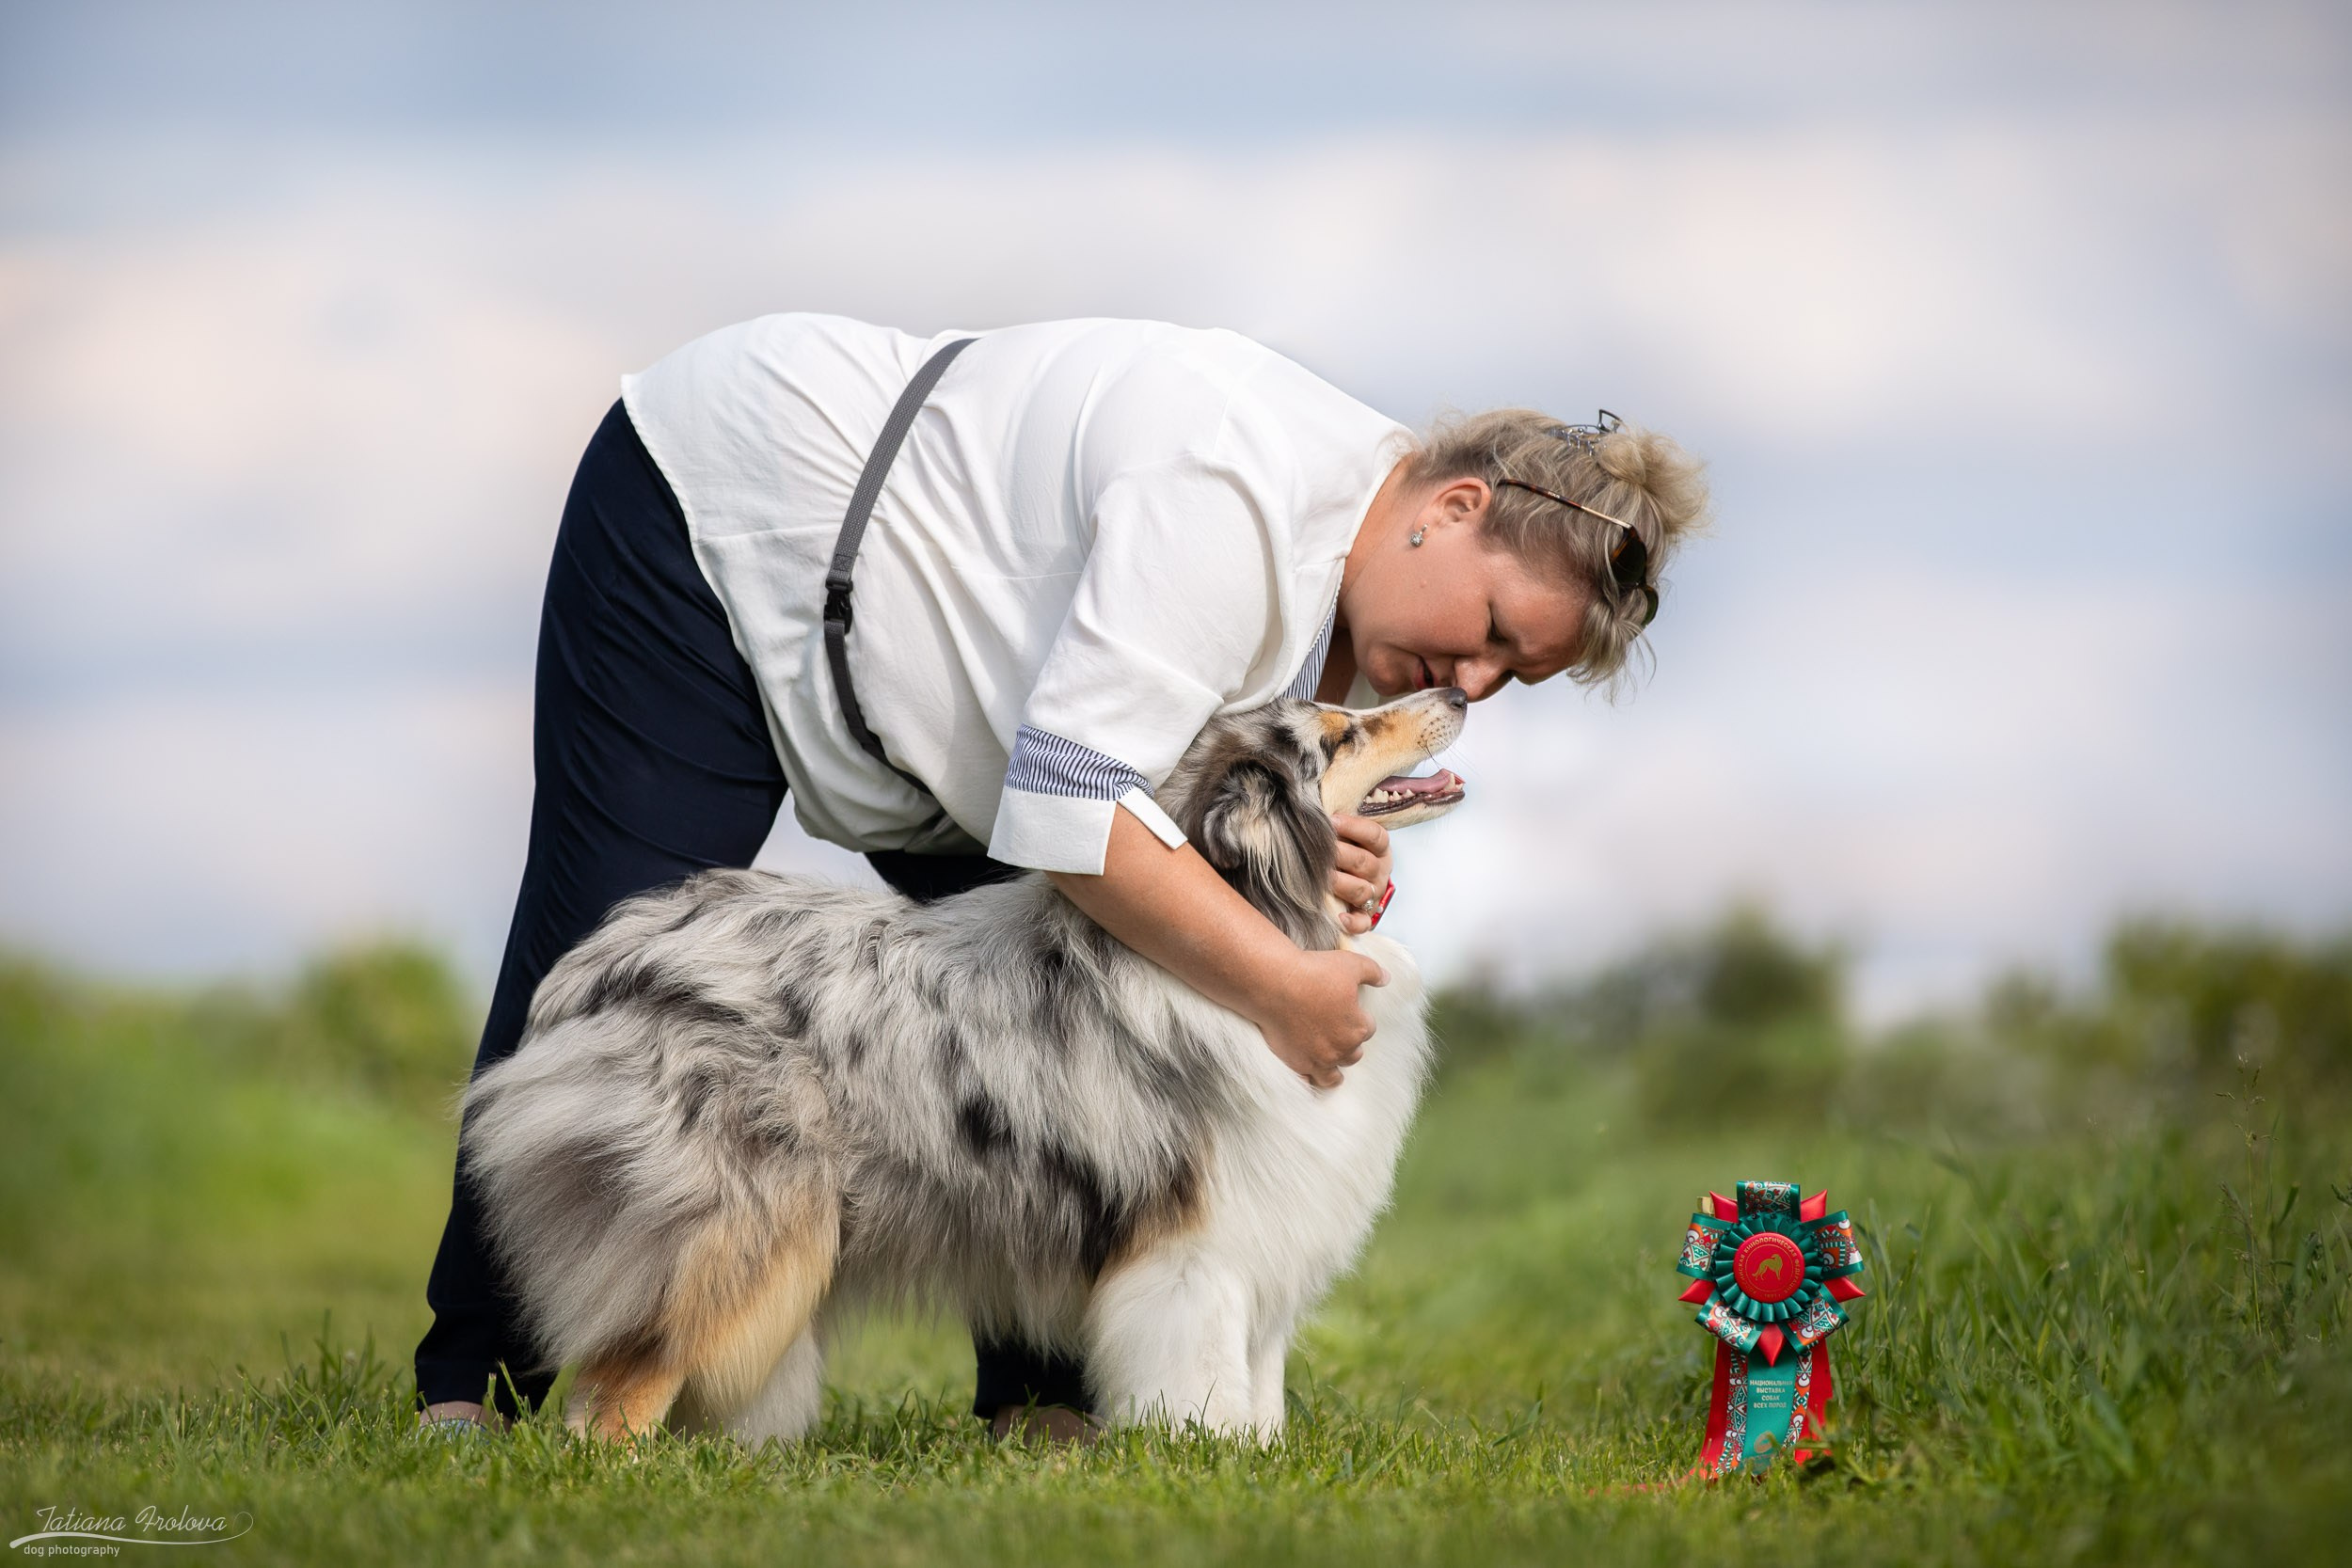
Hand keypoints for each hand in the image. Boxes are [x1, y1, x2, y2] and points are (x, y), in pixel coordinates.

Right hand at [1251, 946, 1387, 1088]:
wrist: (1275, 984)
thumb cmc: (1313, 973)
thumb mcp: (1351, 964)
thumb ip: (1373, 972)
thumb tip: (1386, 979)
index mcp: (1357, 1028)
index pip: (1368, 1029)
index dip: (1359, 1018)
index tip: (1348, 1011)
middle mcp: (1341, 1048)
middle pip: (1354, 1053)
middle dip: (1348, 1043)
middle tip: (1336, 1030)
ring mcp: (1318, 1059)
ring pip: (1334, 1075)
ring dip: (1334, 1066)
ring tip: (1329, 1058)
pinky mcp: (1296, 1063)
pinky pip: (1308, 1082)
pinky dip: (1310, 1079)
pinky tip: (1308, 1073)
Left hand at [1329, 813, 1393, 935]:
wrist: (1348, 874)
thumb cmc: (1342, 848)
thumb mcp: (1344, 831)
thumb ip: (1336, 821)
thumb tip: (1314, 807)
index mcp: (1379, 848)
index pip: (1375, 835)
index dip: (1354, 827)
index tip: (1332, 820)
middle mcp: (1379, 871)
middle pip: (1365, 863)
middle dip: (1341, 855)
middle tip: (1321, 851)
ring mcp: (1374, 894)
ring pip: (1362, 891)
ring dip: (1342, 884)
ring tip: (1324, 878)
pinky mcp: (1365, 915)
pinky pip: (1364, 922)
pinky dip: (1353, 922)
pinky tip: (1340, 917)